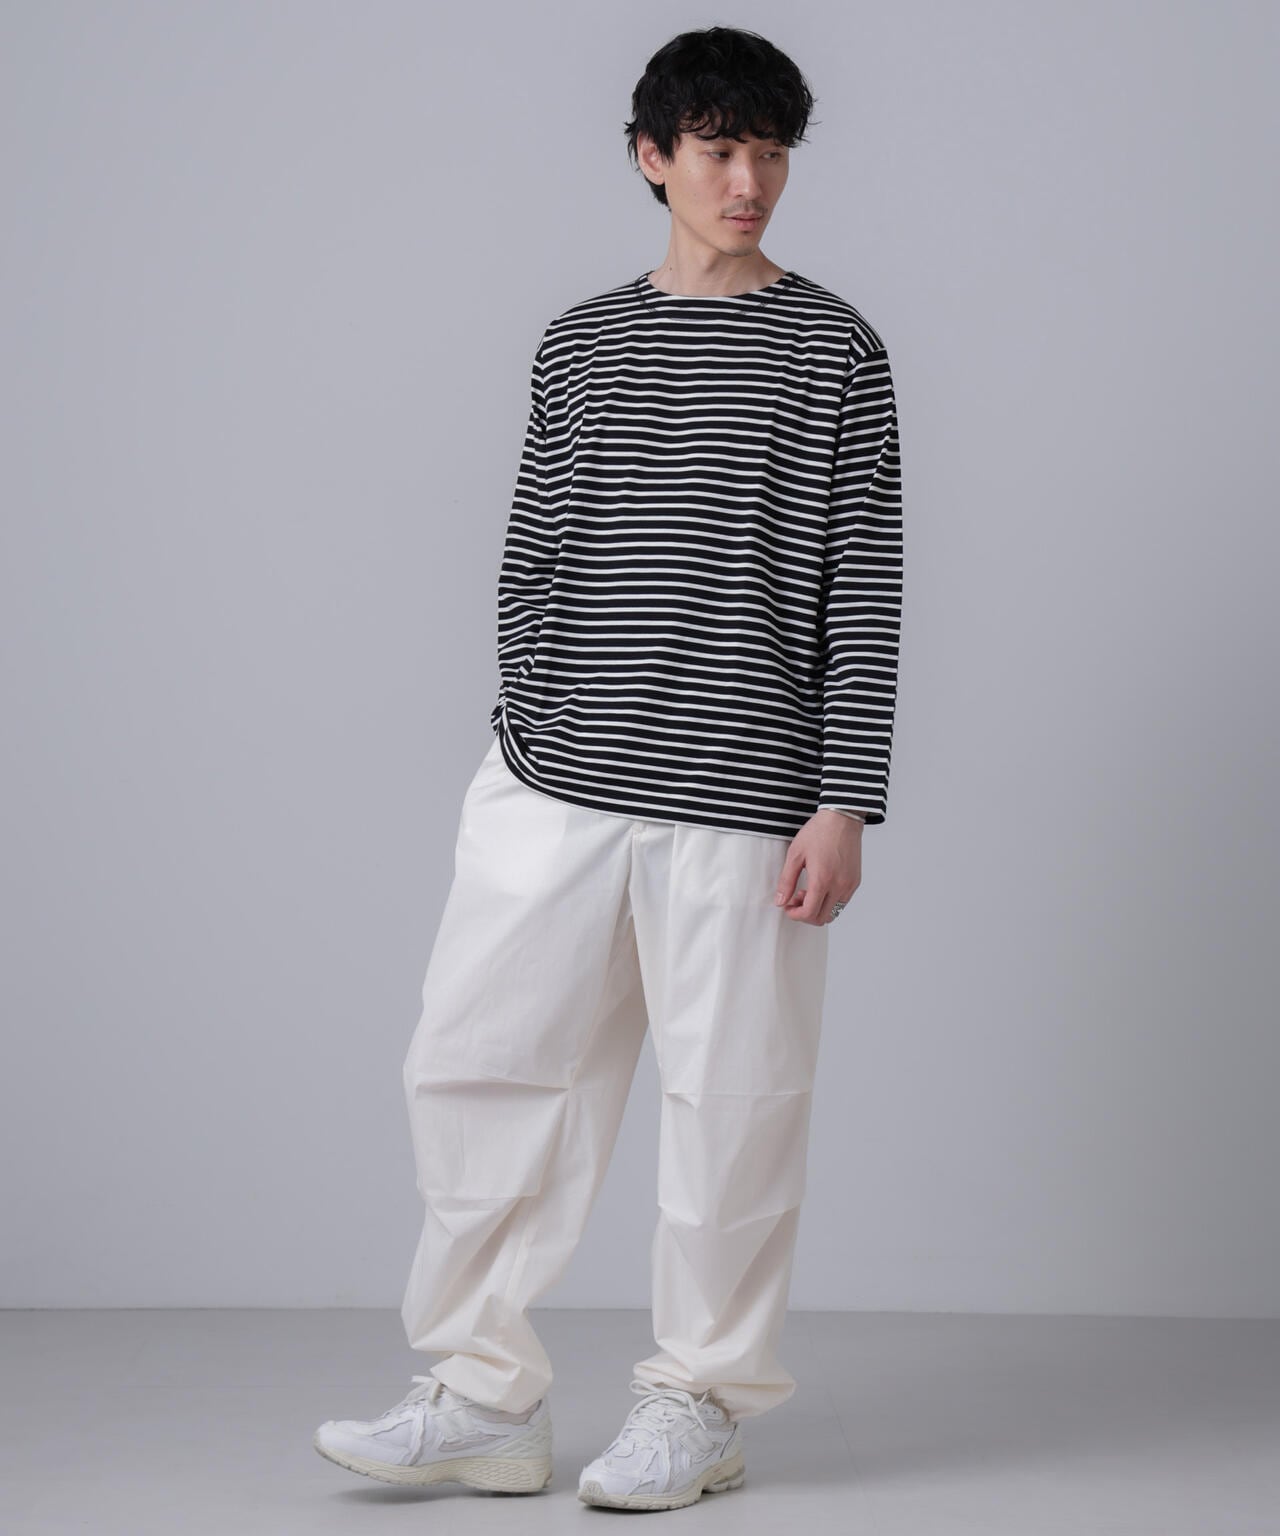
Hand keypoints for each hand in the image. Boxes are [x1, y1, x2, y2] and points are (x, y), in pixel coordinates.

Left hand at [774, 809, 862, 924]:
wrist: (842, 818)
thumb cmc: (819, 832)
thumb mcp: (795, 854)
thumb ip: (787, 881)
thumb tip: (780, 901)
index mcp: (822, 880)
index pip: (810, 913)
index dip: (795, 915)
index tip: (788, 906)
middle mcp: (839, 886)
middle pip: (822, 918)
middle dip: (805, 913)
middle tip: (796, 897)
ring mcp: (849, 885)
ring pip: (834, 912)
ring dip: (818, 908)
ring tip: (808, 889)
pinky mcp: (855, 881)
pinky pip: (842, 902)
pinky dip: (829, 901)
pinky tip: (821, 885)